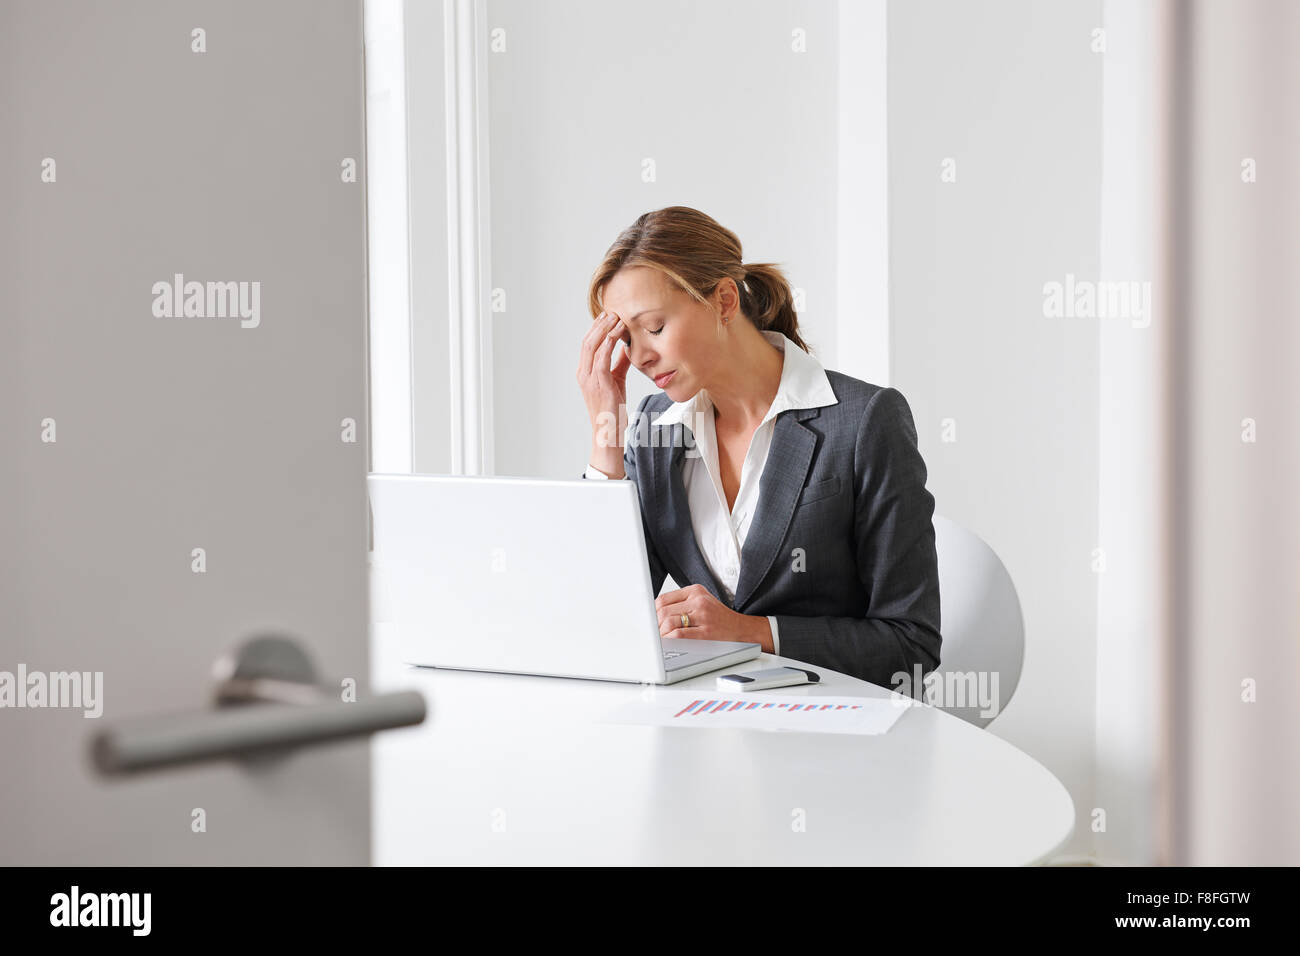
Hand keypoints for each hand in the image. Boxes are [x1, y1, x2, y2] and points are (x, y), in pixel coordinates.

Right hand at [576, 309, 631, 469]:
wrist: (609, 434)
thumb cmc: (613, 411)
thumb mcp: (617, 381)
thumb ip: (620, 363)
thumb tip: (627, 347)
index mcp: (585, 373)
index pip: (588, 344)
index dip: (597, 328)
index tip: (609, 316)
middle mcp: (584, 374)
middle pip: (587, 340)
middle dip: (600, 324)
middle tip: (613, 311)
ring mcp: (589, 378)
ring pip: (592, 345)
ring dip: (605, 329)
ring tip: (616, 317)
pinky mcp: (600, 383)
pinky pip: (602, 356)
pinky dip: (610, 342)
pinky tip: (620, 333)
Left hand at [655, 584, 770, 649]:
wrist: (743, 630)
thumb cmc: (720, 619)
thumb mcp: (702, 603)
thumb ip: (681, 604)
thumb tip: (654, 616)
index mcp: (696, 591)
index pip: (663, 599)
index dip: (652, 613)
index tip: (650, 622)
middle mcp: (699, 601)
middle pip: (663, 611)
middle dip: (654, 625)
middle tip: (654, 634)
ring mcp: (703, 616)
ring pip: (668, 622)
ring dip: (660, 634)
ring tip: (661, 640)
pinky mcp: (706, 632)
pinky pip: (678, 635)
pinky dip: (669, 640)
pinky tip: (669, 643)